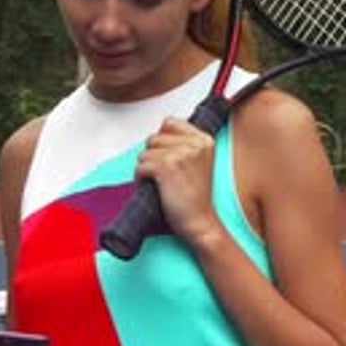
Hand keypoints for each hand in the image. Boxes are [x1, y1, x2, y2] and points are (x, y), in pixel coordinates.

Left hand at [136, 117, 220, 245]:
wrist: (200, 222)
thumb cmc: (196, 198)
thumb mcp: (199, 162)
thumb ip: (183, 144)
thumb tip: (157, 135)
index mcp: (204, 140)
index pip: (169, 123)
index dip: (162, 141)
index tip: (167, 158)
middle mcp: (194, 143)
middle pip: (154, 137)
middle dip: (152, 157)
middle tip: (162, 176)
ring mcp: (180, 154)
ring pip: (145, 152)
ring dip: (146, 169)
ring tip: (159, 183)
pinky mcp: (166, 167)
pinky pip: (140, 166)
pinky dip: (141, 179)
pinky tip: (154, 188)